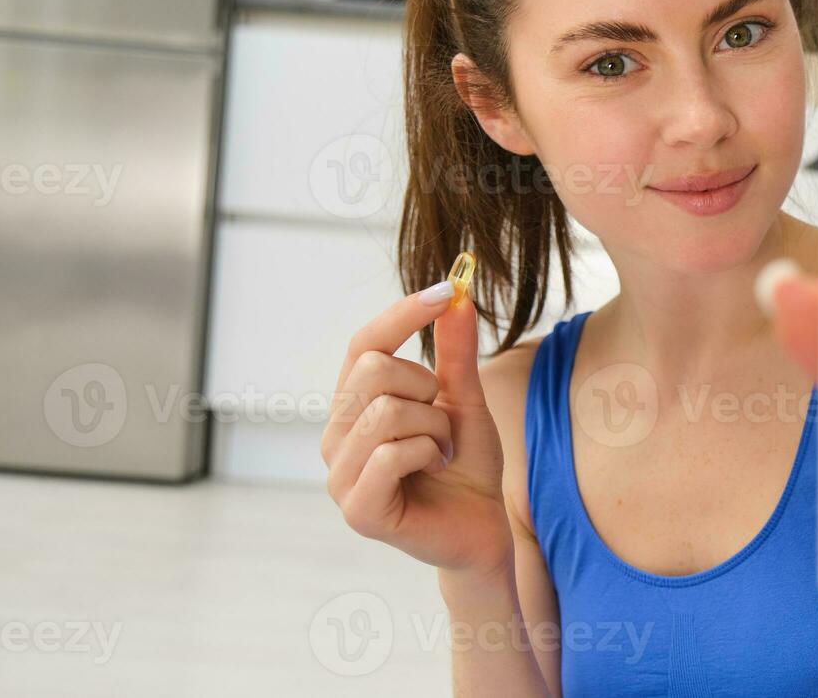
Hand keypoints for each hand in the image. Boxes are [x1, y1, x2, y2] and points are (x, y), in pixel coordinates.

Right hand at [320, 283, 512, 578]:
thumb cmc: (466, 465)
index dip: (403, 314)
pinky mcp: (357, 510)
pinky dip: (430, 453)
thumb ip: (454, 354)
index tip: (448, 290)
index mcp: (353, 406)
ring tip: (442, 450)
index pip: (362, 344)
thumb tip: (456, 296)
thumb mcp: (464, 400)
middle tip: (443, 421)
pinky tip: (436, 469)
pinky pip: (392, 454)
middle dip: (425, 387)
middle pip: (371, 370)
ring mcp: (339, 475)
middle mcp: (335, 437)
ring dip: (434, 427)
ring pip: (385, 411)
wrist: (482, 527)